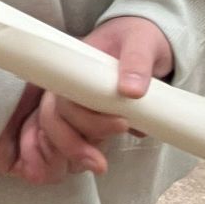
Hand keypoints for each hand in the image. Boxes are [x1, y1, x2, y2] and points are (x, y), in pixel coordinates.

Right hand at [0, 16, 172, 185]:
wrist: (150, 42)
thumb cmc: (141, 36)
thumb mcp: (143, 42)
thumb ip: (137, 62)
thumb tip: (130, 91)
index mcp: (77, 65)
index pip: (64, 94)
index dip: (80, 117)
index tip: (119, 125)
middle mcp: (72, 84)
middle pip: (54, 116)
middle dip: (71, 142)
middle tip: (101, 162)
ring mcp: (82, 101)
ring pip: (59, 130)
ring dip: (72, 152)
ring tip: (99, 167)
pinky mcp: (95, 116)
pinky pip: (76, 137)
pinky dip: (76, 155)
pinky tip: (91, 165)